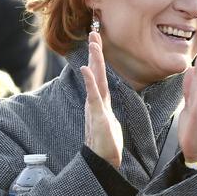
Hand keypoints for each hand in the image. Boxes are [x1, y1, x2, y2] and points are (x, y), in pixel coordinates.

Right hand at [80, 29, 122, 167]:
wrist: (103, 162)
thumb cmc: (107, 145)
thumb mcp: (110, 124)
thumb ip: (107, 113)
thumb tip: (106, 109)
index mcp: (102, 102)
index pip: (101, 77)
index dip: (99, 60)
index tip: (97, 42)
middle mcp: (97, 101)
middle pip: (97, 73)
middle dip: (96, 53)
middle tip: (94, 33)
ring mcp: (96, 107)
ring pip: (96, 80)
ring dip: (95, 61)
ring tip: (93, 43)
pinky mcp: (98, 116)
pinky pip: (93, 96)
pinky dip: (90, 82)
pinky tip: (85, 69)